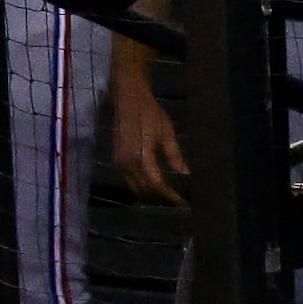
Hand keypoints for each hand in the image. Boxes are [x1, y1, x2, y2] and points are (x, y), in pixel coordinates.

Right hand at [111, 55, 188, 203]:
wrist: (128, 99)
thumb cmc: (150, 114)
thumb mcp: (166, 134)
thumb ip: (175, 156)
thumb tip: (186, 174)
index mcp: (141, 157)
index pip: (157, 185)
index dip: (170, 196)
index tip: (183, 204)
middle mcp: (127, 164)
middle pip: (144, 191)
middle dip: (160, 199)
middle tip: (177, 203)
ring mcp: (119, 163)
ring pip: (135, 188)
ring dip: (150, 195)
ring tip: (166, 197)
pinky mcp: (116, 160)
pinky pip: (128, 180)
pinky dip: (140, 186)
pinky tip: (153, 185)